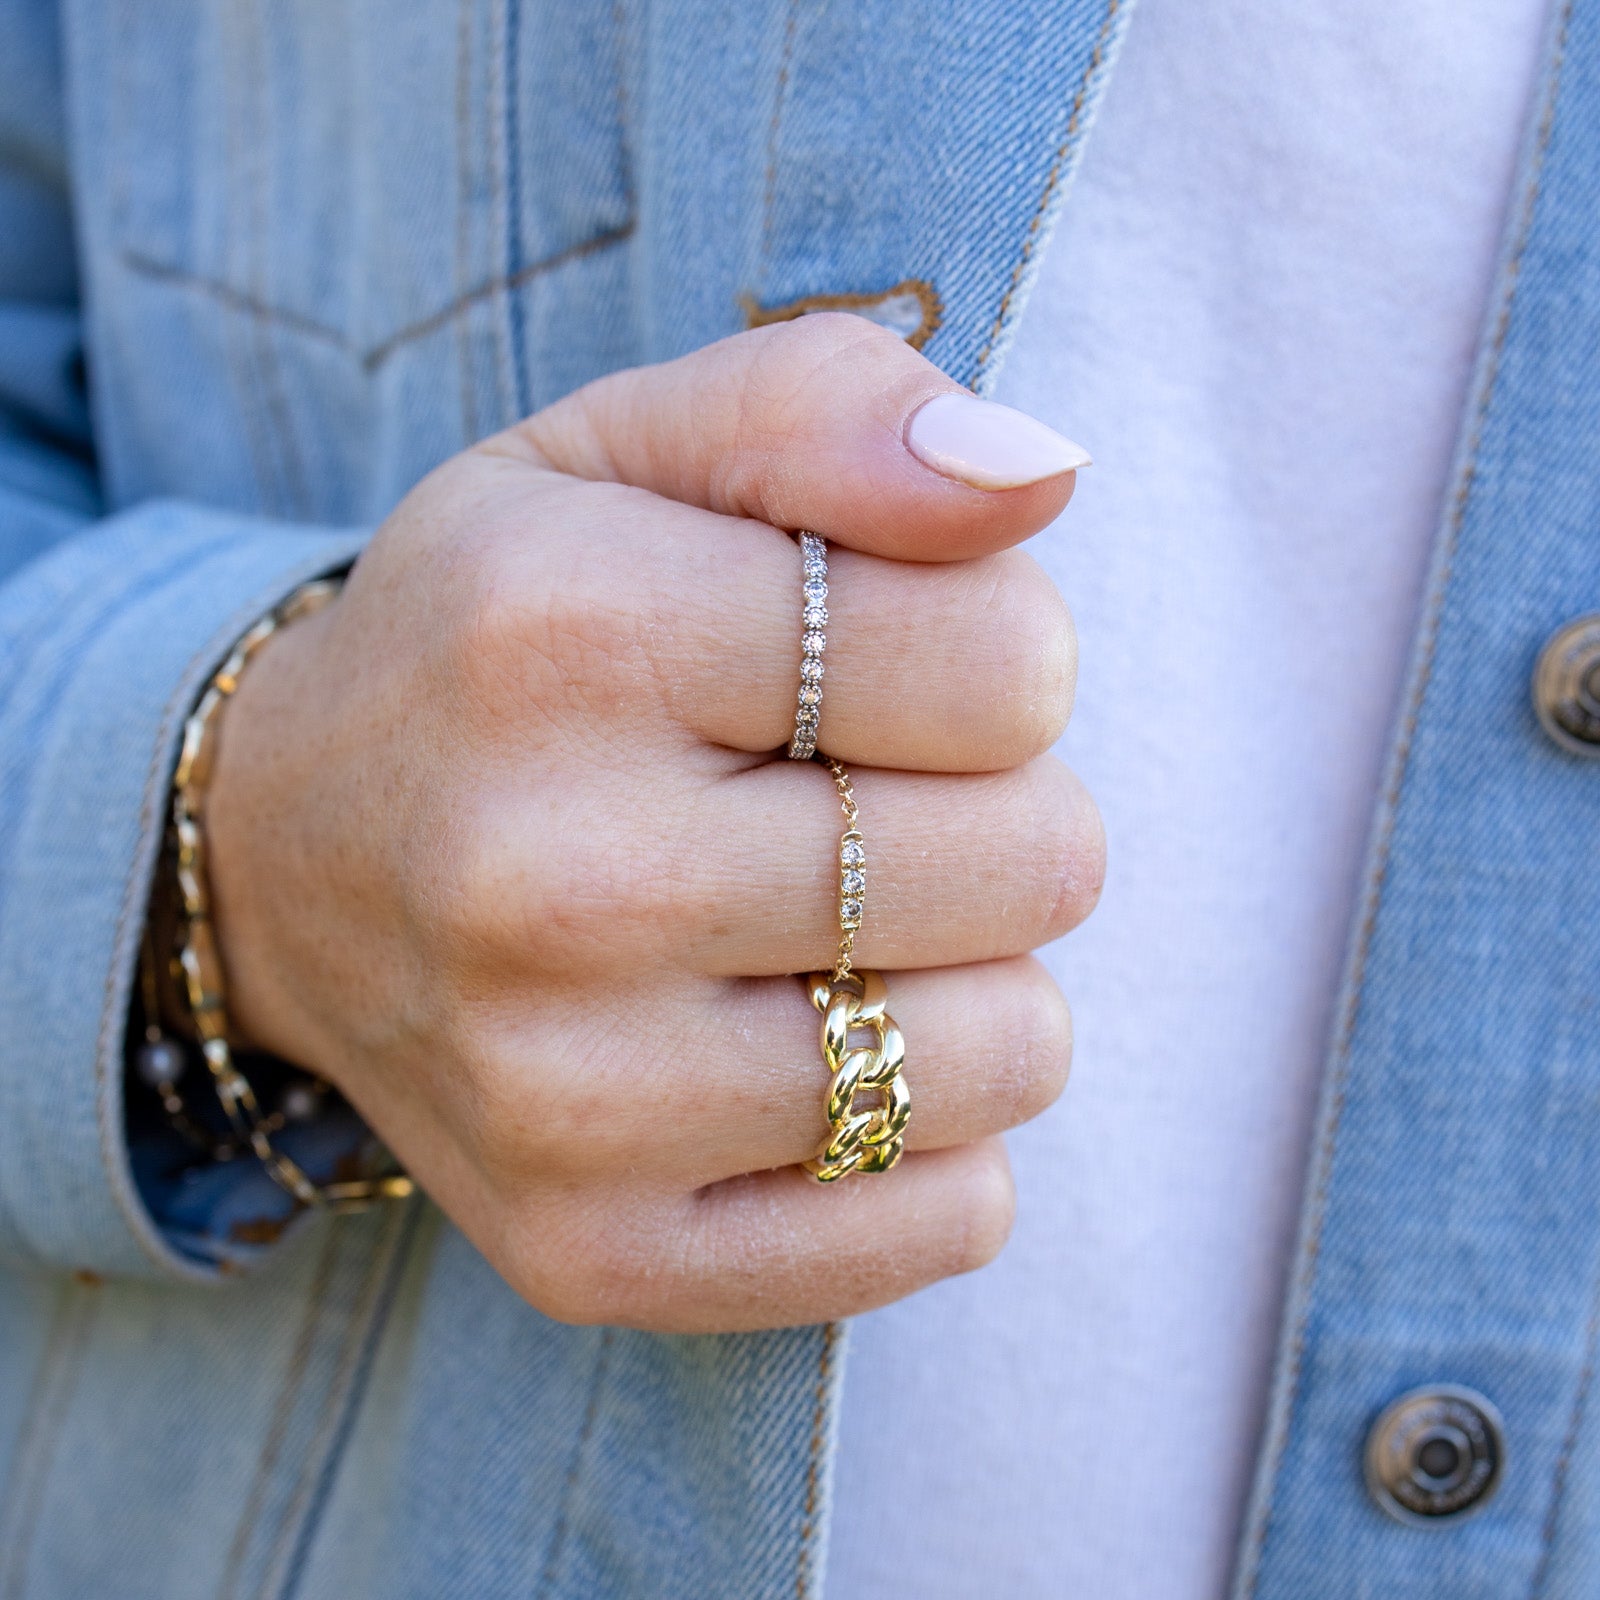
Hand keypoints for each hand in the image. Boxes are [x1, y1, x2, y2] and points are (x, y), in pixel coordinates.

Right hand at [204, 315, 1103, 1331]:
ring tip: (842, 932)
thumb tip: (1039, 469)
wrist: (288, 863)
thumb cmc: (500, 635)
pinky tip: (821, 1058)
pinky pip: (945, 1218)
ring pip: (1011, 1052)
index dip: (1000, 651)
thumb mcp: (628, 455)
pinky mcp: (598, 1250)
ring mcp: (569, 1099)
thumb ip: (834, 410)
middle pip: (1037, 860)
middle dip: (1000, 811)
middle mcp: (553, 882)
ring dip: (977, 976)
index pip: (1010, 660)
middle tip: (865, 800)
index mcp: (572, 634)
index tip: (895, 666)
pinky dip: (938, 1136)